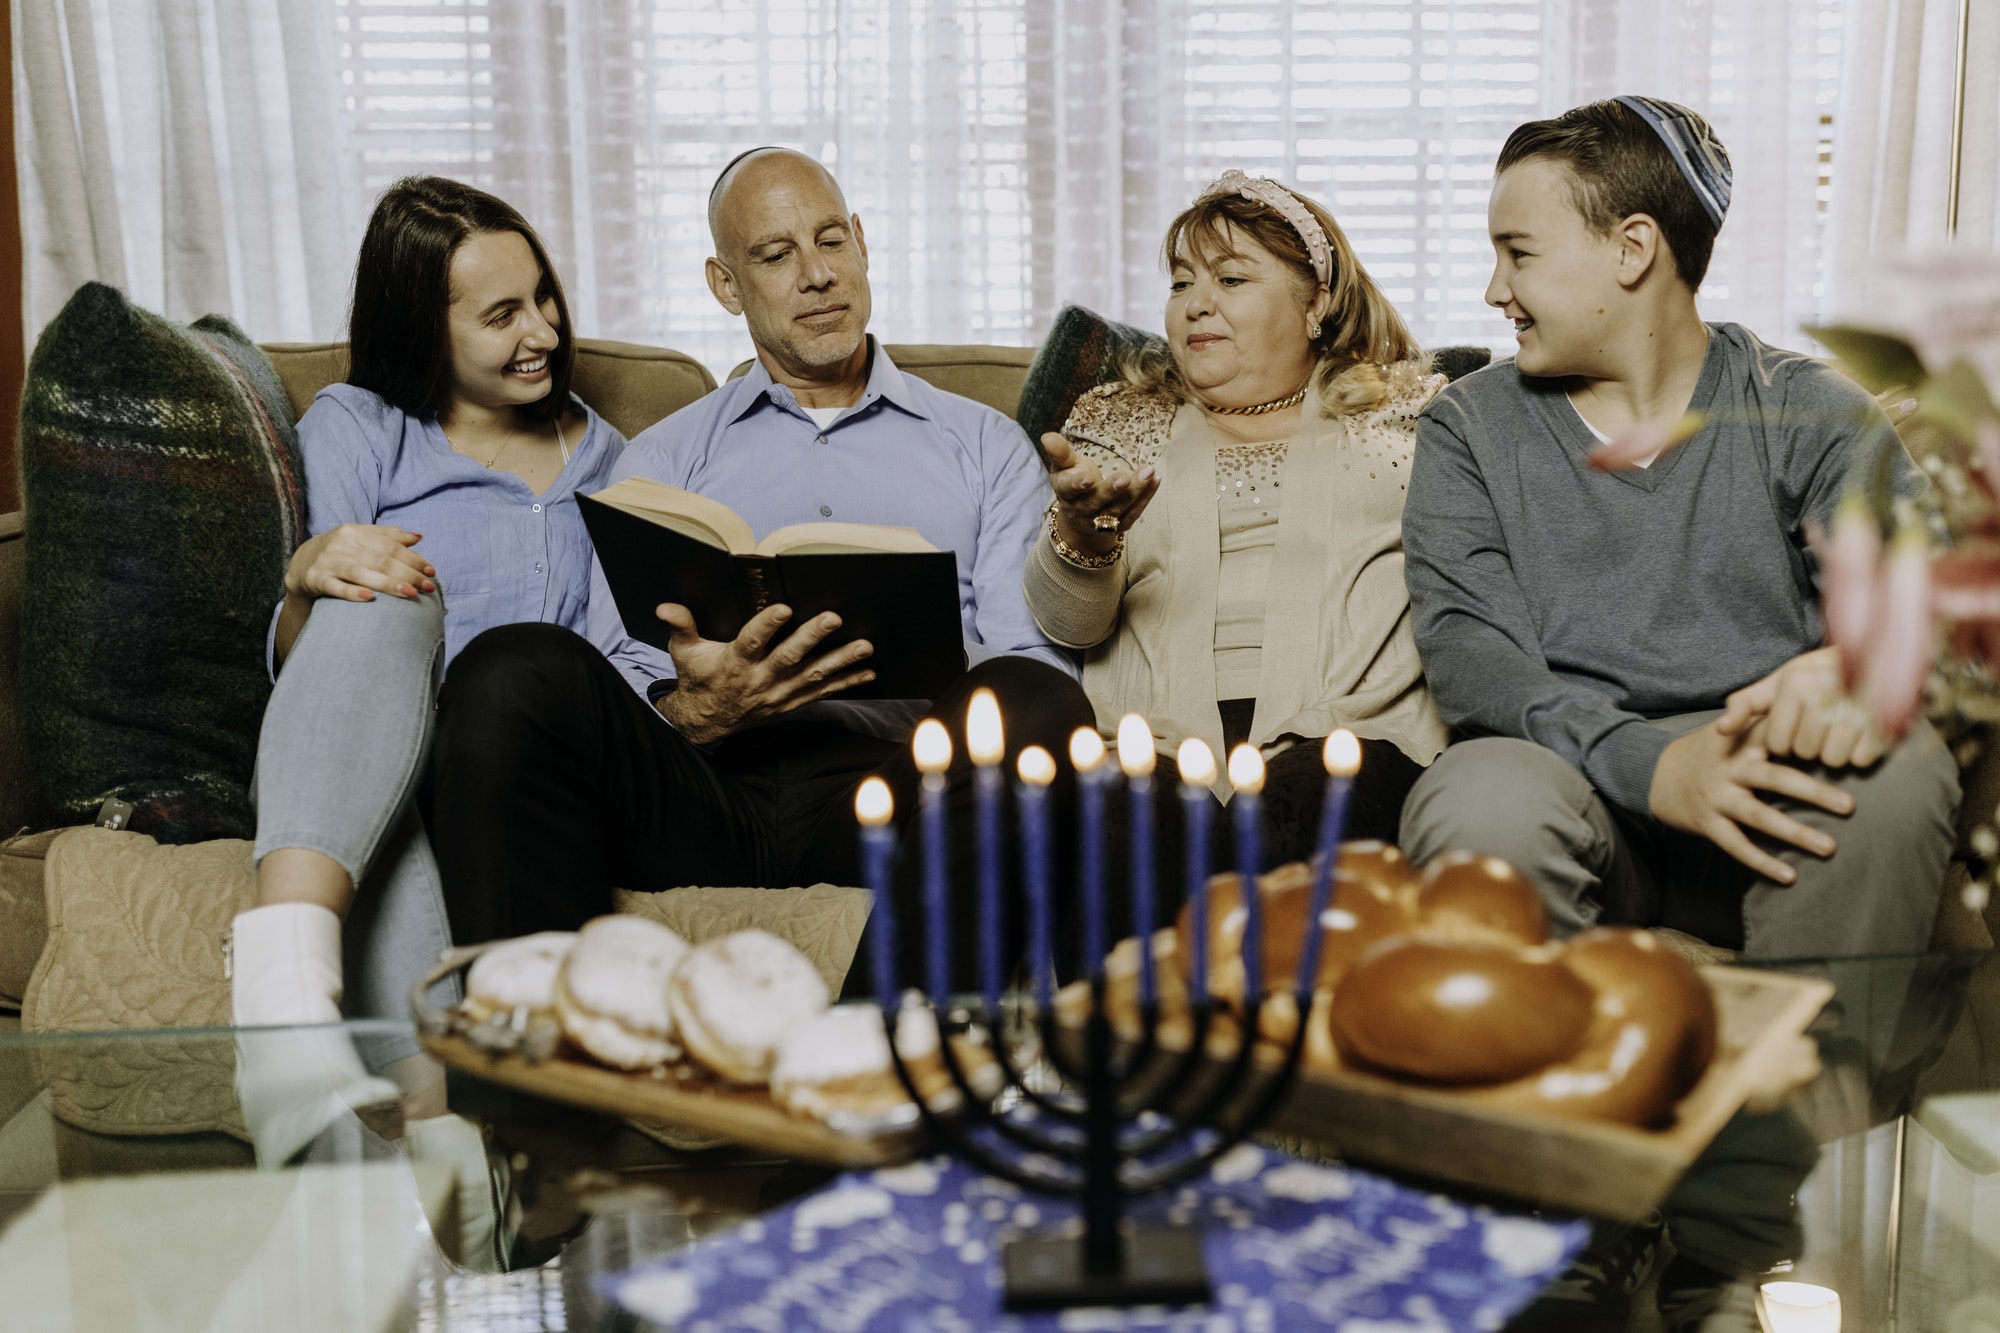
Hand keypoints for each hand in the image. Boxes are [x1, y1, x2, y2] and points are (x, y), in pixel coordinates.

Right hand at [284, 524, 434, 601]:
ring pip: (361, 572)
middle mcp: (341, 544)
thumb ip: (388, 537)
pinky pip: (336, 587)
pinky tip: (370, 598)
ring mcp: (327, 561)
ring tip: (410, 593)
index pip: (390, 545)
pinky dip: (352, 593)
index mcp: (354, 532)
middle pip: (380, 559)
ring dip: (387, 583)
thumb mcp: (360, 540)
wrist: (299, 565)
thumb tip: (418, 537)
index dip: (413, 558)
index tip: (431, 571)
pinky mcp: (316, 579)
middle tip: (427, 587)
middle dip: (407, 573)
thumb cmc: (340, 553)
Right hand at [655, 603, 875, 745]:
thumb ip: (681, 626)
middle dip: (813, 637)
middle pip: (789, 657)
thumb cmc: (699, 678)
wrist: (706, 721)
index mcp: (735, 662)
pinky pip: (822, 693)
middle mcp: (760, 679)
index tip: (783, 607)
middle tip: (834, 618)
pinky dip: (846, 683)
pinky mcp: (791, 703)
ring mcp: (779, 694)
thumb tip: (666, 607)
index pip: (751, 641)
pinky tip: (867, 672)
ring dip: (841, 661)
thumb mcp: (684, 652)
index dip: (767, 625)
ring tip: (865, 646)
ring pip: (813, 675)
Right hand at [1042, 433, 1159, 555]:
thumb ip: (1059, 452)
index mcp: (1065, 493)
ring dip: (1135, 491)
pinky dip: (1146, 497)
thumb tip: (1046, 436)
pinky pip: (1134, 512)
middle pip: (1097, 501)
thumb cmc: (1073, 482)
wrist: (1081, 517)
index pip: (1069, 489)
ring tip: (1149, 472)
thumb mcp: (1064, 466)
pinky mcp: (1120, 526)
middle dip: (1111, 490)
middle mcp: (1081, 510)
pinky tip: (1156, 480)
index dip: (1077, 484)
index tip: (1087, 477)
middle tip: (1124, 478)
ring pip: (1119, 508)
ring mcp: (1101, 521)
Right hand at [1648, 719, 1853, 883]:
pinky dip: (1762, 862)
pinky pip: (1736, 845)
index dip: (1807, 739)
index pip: (1777, 735)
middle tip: (1849, 806)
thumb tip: (1816, 710)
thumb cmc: (1707, 752)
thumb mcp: (1730, 728)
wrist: (1653, 773)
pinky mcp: (1707, 823)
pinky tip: (1789, 876)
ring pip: (1759, 816)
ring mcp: (1716, 797)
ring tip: (1828, 847)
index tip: (1843, 746)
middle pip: (1775, 778)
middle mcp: (1728, 768)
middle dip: (1813, 792)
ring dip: (1795, 833)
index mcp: (1739, 740)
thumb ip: (1764, 721)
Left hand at [1715, 647, 1887, 769]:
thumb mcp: (1779, 682)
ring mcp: (1856, 707)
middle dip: (1813, 745)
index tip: (1799, 724)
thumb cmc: (1820, 675)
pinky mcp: (1885, 722)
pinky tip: (1863, 732)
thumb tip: (1721, 729)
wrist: (1879, 658)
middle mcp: (1823, 692)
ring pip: (1833, 760)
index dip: (1787, 741)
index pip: (1777, 743)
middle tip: (1825, 724)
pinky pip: (1860, 760)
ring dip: (1837, 751)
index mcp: (1795, 682)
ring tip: (1843, 727)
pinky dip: (1861, 752)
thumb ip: (1746, 704)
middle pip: (1805, 753)